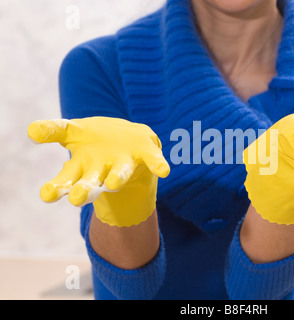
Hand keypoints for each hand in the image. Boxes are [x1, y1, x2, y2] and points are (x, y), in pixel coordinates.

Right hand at [28, 117, 169, 226]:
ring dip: (117, 179)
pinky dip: (159, 164)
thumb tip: (32, 130)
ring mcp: (123, 163)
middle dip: (84, 190)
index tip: (47, 196)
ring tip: (113, 185)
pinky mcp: (144, 154)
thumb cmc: (95, 140)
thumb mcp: (72, 131)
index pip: (65, 178)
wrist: (127, 141)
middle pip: (90, 182)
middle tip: (76, 198)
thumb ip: (53, 130)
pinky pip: (153, 160)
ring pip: (119, 174)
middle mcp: (102, 170)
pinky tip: (164, 170)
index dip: (57, 187)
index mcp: (82, 166)